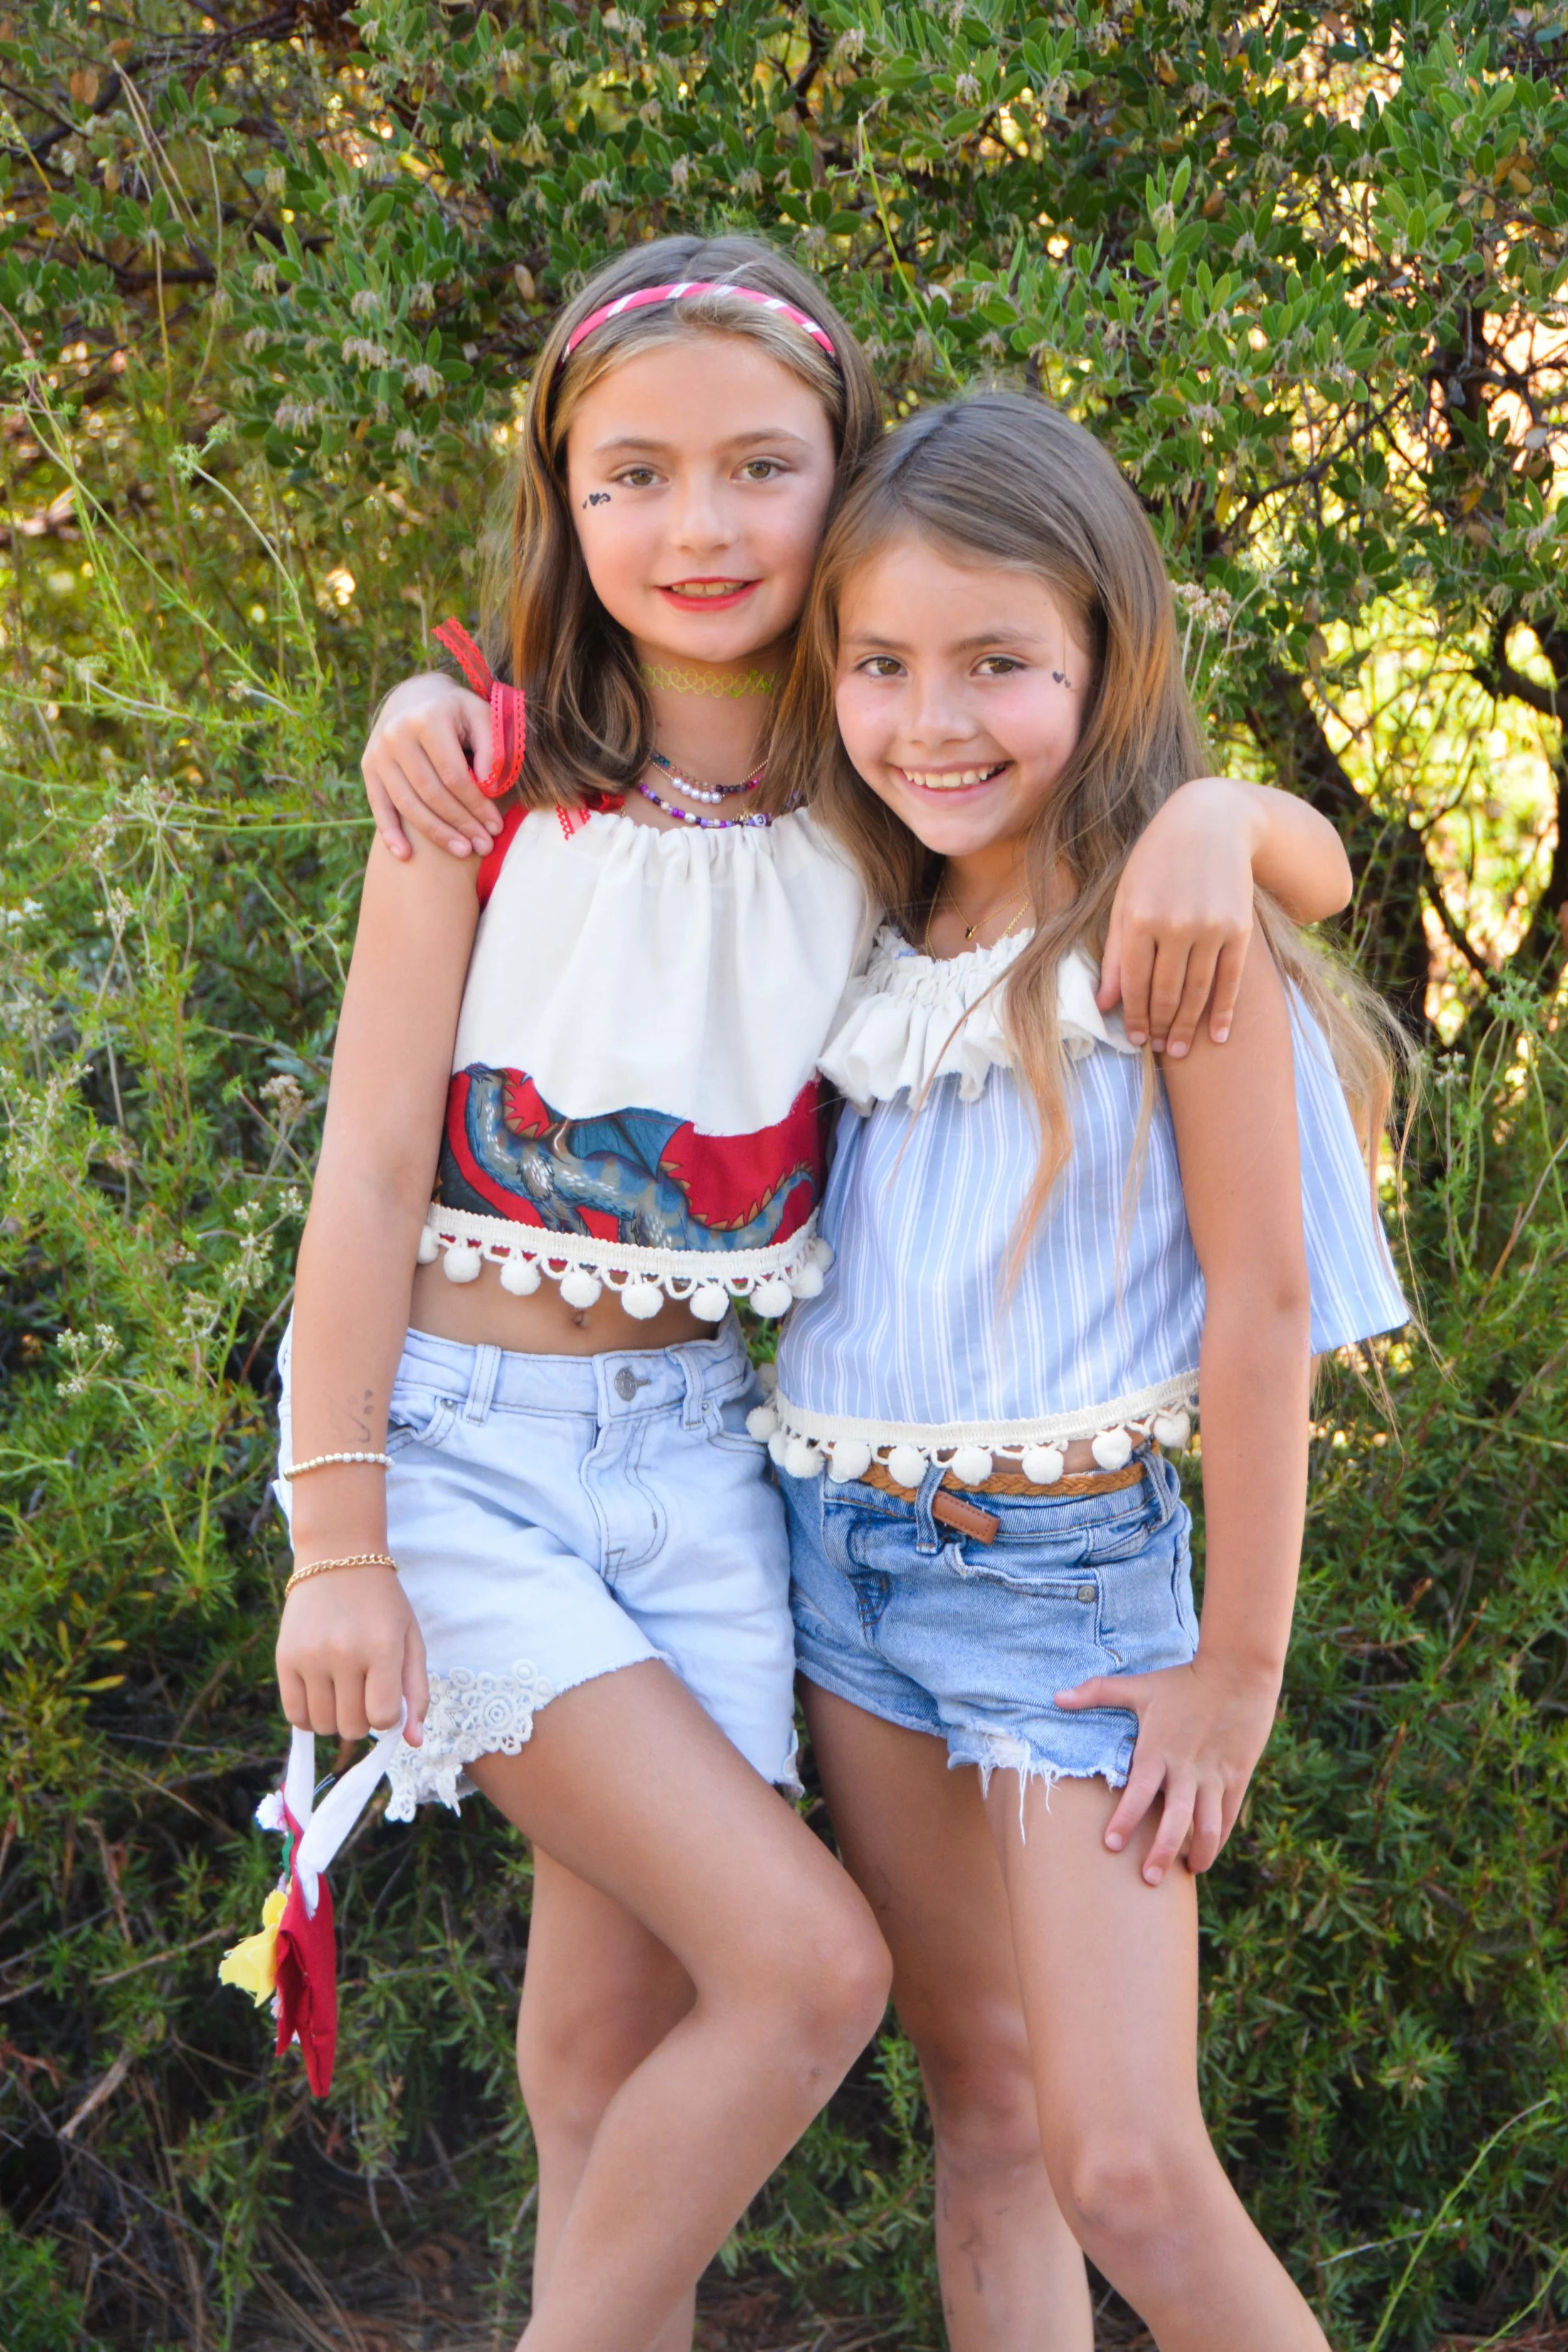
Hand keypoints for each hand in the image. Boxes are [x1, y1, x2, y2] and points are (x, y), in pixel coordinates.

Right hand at [276, 1567, 428, 1745]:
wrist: (338, 1558)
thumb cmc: (382, 1603)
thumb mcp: (410, 1639)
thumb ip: (417, 1692)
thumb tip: (414, 1742)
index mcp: (382, 1648)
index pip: (382, 1718)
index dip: (387, 1717)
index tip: (385, 1698)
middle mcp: (343, 1654)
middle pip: (352, 1727)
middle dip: (362, 1719)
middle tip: (363, 1692)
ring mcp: (310, 1656)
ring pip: (322, 1726)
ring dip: (336, 1719)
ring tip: (342, 1690)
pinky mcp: (284, 1658)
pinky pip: (294, 1715)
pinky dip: (309, 1716)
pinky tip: (321, 1694)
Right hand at [361, 673, 497, 860]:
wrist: (415, 697)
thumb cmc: (458, 713)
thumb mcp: (481, 716)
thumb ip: (493, 747)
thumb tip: (488, 785)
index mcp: (428, 720)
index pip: (455, 775)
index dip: (477, 805)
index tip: (496, 827)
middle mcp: (397, 735)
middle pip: (431, 793)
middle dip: (460, 824)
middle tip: (483, 846)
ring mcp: (379, 752)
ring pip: (408, 804)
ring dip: (436, 834)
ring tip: (462, 852)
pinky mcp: (368, 767)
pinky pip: (379, 806)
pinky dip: (390, 833)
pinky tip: (405, 856)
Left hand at [1054, 1648, 1279, 1886]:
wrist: (1237, 1672)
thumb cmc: (1182, 1681)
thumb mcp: (1138, 1686)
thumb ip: (1097, 1693)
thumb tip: (1056, 1697)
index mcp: (1158, 1751)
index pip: (1138, 1794)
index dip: (1124, 1820)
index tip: (1110, 1845)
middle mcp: (1186, 1769)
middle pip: (1175, 1821)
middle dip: (1161, 1853)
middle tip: (1148, 1879)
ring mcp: (1214, 1776)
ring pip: (1208, 1826)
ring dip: (1197, 1853)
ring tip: (1187, 1872)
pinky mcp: (1236, 1777)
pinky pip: (1228, 1816)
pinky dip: (1218, 1838)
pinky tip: (1207, 1852)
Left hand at [1097, 776, 1257, 1056]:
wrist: (1211, 821)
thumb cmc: (1157, 861)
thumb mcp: (1126, 897)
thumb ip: (1118, 952)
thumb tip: (1105, 1003)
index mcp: (1139, 917)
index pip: (1134, 983)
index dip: (1133, 1016)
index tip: (1133, 1039)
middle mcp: (1175, 924)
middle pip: (1165, 993)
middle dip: (1159, 1026)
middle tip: (1157, 1050)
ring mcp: (1211, 927)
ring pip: (1197, 992)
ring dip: (1186, 1026)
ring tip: (1178, 1050)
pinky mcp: (1240, 928)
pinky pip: (1231, 980)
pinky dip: (1224, 1011)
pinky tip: (1218, 1036)